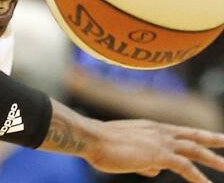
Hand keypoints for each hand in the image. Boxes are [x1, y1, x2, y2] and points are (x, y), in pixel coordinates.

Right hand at [44, 101, 223, 182]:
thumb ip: (144, 160)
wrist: (91, 137)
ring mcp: (161, 141)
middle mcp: (159, 131)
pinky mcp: (160, 154)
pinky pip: (187, 167)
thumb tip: (155, 171)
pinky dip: (199, 177)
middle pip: (192, 136)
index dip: (194, 134)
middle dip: (211, 139)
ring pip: (195, 150)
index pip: (179, 131)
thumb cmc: (101, 144)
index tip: (207, 136)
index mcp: (150, 127)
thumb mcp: (125, 151)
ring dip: (213, 159)